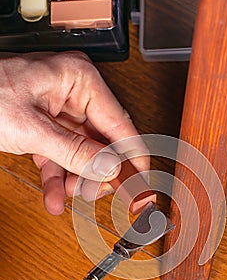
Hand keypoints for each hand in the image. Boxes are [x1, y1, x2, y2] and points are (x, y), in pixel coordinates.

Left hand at [0, 51, 148, 214]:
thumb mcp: (31, 127)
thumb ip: (74, 151)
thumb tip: (109, 168)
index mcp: (79, 80)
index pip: (120, 125)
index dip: (133, 157)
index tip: (142, 183)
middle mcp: (74, 95)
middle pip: (103, 142)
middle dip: (98, 173)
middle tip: (101, 196)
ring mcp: (60, 113)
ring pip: (82, 155)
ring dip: (76, 180)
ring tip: (67, 196)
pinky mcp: (46, 129)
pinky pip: (60, 158)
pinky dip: (57, 179)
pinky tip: (55, 198)